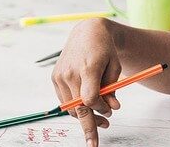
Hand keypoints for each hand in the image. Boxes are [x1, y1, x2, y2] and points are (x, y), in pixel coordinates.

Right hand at [51, 19, 122, 146]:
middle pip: (78, 108)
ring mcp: (60, 76)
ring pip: (70, 107)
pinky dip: (75, 107)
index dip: (101, 109)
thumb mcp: (115, 67)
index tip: (110, 112)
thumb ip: (113, 89)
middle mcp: (70, 73)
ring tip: (100, 119)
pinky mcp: (54, 77)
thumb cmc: (104, 49)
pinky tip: (86, 106)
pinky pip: (65, 100)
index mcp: (87, 68)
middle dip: (89, 126)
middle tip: (95, 142)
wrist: (86, 33)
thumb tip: (113, 109)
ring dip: (84, 116)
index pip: (90, 99)